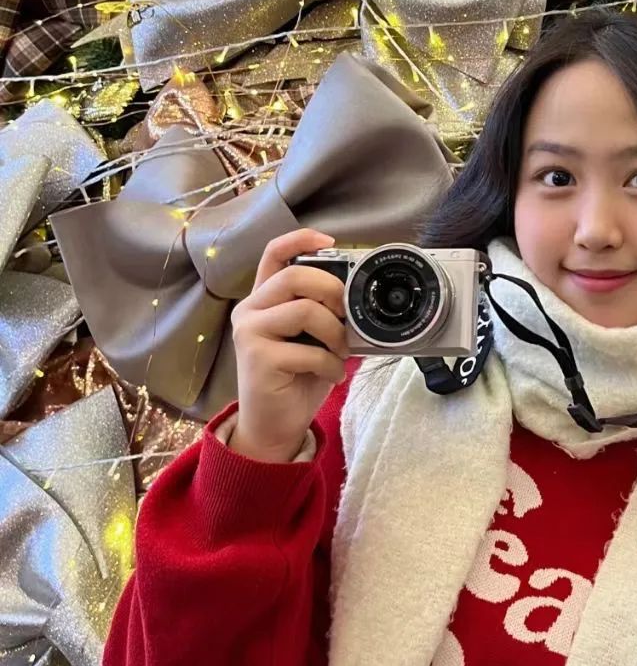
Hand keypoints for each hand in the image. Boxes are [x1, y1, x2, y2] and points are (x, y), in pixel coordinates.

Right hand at [229, 229, 348, 462]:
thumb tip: (357, 294)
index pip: (273, 253)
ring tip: (340, 353)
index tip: (331, 242)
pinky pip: (309, 351)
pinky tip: (331, 375)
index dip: (301, 239)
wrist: (273, 426)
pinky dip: (331, 365)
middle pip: (295, 275)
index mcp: (263, 298)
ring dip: (336, 333)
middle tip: (347, 316)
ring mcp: (249, 333)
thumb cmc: (297, 377)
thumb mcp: (311, 337)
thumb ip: (322, 311)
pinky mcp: (257, 359)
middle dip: (333, 291)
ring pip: (305, 310)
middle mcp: (250, 310)